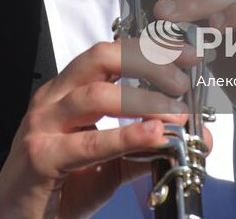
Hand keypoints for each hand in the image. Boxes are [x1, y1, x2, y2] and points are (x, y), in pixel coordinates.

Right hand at [0, 39, 208, 218]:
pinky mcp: (41, 157)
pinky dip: (124, 136)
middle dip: (147, 63)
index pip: (110, 52)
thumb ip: (148, 147)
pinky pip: (87, 143)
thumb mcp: (110, 163)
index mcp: (68, 91)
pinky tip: (152, 134)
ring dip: (143, 101)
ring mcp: (43, 125)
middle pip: (101, 58)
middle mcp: (53, 99)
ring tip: (175, 113)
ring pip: (96, 95)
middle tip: (182, 81)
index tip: (188, 55)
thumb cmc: (59, 186)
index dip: (150, 48)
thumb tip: (194, 139)